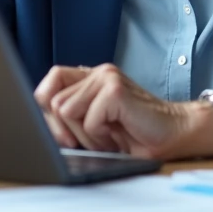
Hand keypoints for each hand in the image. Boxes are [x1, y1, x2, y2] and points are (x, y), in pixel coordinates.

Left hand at [33, 64, 212, 160]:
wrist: (175, 133)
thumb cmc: (136, 134)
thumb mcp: (94, 125)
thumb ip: (69, 117)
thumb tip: (36, 125)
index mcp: (90, 79)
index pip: (48, 84)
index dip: (46, 112)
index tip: (62, 135)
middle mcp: (98, 73)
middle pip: (53, 103)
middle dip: (67, 130)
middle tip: (94, 138)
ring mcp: (107, 77)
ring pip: (66, 111)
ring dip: (85, 134)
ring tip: (108, 134)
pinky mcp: (115, 90)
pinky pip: (88, 120)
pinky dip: (100, 136)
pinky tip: (118, 134)